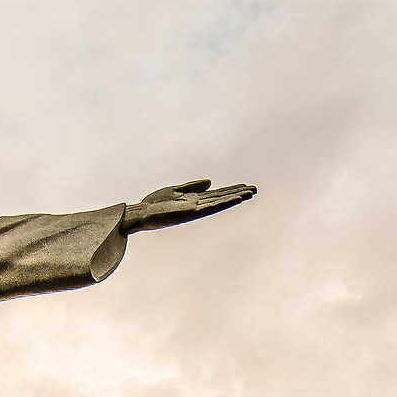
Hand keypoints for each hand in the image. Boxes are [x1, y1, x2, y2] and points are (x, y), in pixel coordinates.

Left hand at [122, 178, 256, 233]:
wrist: (141, 214)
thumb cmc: (155, 204)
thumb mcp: (175, 190)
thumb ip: (192, 186)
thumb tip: (210, 182)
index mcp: (194, 200)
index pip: (217, 194)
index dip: (231, 190)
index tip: (245, 186)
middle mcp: (197, 205)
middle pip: (222, 198)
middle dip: (238, 193)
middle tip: (255, 189)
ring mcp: (195, 209)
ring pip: (219, 202)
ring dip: (234, 198)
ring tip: (249, 193)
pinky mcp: (191, 212)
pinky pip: (211, 207)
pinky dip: (223, 203)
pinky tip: (233, 199)